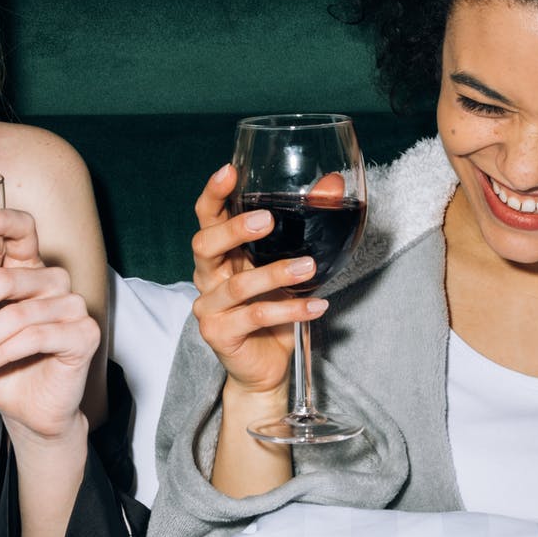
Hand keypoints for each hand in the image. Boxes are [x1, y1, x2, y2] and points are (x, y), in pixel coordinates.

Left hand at [0, 208, 98, 445]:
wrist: (27, 413)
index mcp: (23, 269)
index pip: (23, 229)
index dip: (3, 219)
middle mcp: (50, 281)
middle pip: (5, 279)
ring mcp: (71, 306)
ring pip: (17, 314)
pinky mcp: (82, 335)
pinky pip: (37, 337)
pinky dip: (2, 354)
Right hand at [188, 162, 329, 396]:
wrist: (266, 366)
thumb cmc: (274, 308)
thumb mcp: (289, 264)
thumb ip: (306, 227)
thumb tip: (332, 185)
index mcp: (220, 254)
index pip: (207, 216)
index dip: (214, 193)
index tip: (229, 171)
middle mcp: (208, 277)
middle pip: (205, 245)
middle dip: (235, 229)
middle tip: (268, 220)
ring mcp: (209, 307)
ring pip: (238, 285)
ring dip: (276, 274)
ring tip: (308, 267)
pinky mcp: (220, 333)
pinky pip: (256, 316)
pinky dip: (291, 310)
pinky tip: (317, 306)